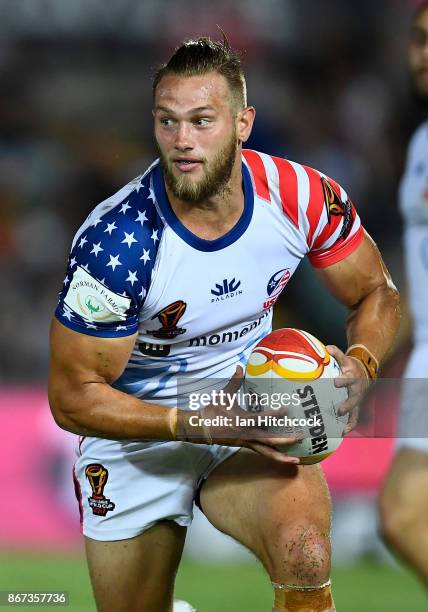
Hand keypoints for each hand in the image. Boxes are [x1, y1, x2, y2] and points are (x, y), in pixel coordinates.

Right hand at [177, 366, 301, 463]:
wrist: (200, 429)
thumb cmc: (212, 411)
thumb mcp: (223, 396)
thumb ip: (234, 382)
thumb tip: (240, 367)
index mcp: (242, 421)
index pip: (262, 419)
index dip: (275, 415)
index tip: (287, 410)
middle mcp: (247, 434)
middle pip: (269, 440)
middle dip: (285, 440)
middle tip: (300, 436)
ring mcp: (247, 442)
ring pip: (267, 453)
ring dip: (282, 457)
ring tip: (297, 460)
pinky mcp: (246, 446)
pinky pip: (262, 452)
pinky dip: (274, 456)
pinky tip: (285, 458)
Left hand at [326, 345, 370, 433]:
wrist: (365, 372)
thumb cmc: (349, 365)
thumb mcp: (345, 358)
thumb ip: (336, 353)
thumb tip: (326, 347)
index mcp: (352, 376)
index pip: (348, 378)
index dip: (342, 380)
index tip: (335, 382)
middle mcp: (356, 389)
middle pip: (353, 398)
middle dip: (347, 404)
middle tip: (339, 410)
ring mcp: (358, 399)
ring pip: (355, 410)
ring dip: (348, 419)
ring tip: (341, 428)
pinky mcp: (357, 406)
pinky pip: (355, 417)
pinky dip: (350, 425)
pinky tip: (342, 433)